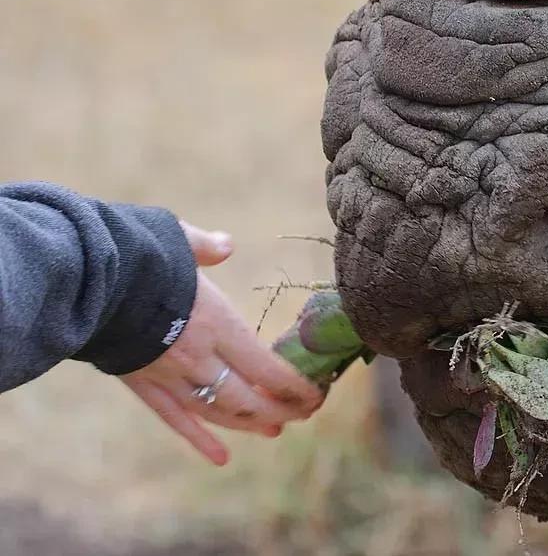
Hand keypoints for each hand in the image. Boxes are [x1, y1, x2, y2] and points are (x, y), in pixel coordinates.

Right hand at [120, 222, 323, 465]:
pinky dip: (199, 440)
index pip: (267, 369)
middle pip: (248, 399)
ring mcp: (168, 375)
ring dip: (249, 425)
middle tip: (302, 414)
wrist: (81, 277)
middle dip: (280, 411)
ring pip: (217, 413)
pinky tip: (221, 457)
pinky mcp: (141, 384)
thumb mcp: (178, 239)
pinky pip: (174, 419)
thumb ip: (205, 246)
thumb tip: (225, 245)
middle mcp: (197, 357)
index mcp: (217, 324)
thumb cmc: (135, 253)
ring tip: (275, 431)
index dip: (296, 388)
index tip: (317, 394)